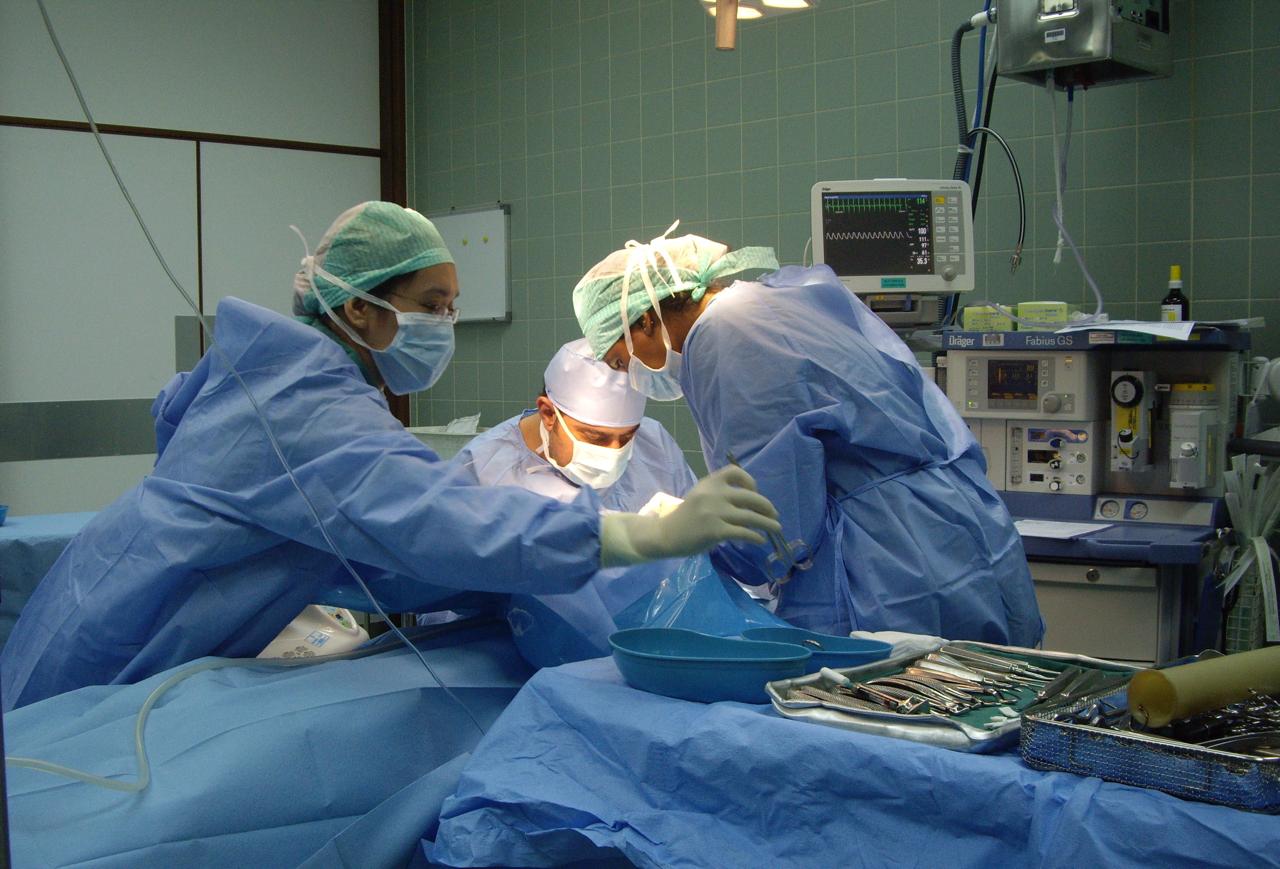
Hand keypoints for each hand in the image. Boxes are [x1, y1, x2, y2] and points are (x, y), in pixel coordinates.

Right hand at [600, 466, 780, 565]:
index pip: (735, 472)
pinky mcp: (716, 531)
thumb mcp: (700, 497)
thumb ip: (719, 495)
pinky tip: (760, 541)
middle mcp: (713, 494)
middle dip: (767, 506)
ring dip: (768, 523)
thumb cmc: (685, 518)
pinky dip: (756, 537)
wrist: (665, 535)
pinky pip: (744, 533)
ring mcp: (715, 513)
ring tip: (777, 528)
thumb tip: (750, 503)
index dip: (750, 481)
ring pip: (751, 516)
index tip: (755, 493)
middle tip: (774, 515)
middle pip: (751, 496)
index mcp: (709, 483)